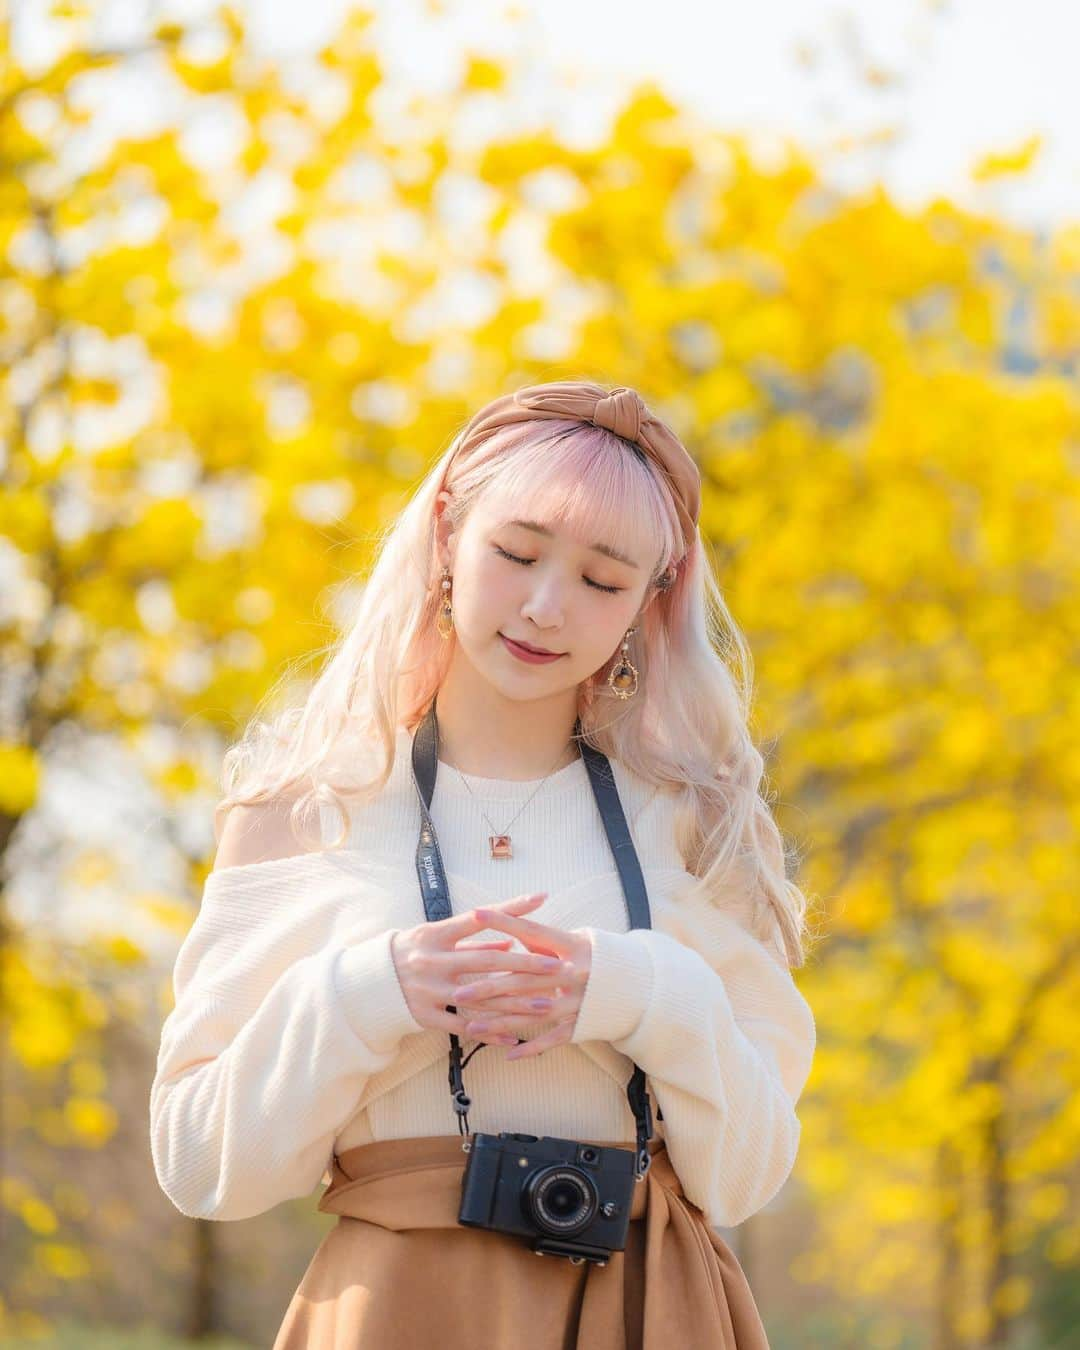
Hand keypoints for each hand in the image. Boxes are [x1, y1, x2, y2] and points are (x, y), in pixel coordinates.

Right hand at [390, 893, 562, 1045]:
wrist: (371, 981)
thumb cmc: (412, 951)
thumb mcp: (436, 937)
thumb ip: (472, 940)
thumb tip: (510, 941)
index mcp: (436, 935)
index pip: (479, 919)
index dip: (510, 909)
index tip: (540, 901)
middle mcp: (433, 961)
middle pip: (486, 962)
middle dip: (524, 965)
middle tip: (556, 967)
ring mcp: (429, 990)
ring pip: (480, 998)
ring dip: (516, 1003)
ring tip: (546, 1005)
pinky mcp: (426, 1016)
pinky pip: (463, 1027)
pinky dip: (489, 1033)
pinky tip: (513, 1038)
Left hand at [450, 903, 592, 1059]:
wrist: (639, 984)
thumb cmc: (599, 956)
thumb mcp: (577, 940)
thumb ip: (544, 941)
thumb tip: (512, 932)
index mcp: (573, 946)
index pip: (532, 931)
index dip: (504, 922)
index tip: (476, 913)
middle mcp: (574, 973)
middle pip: (524, 980)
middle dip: (489, 987)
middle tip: (459, 991)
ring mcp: (578, 1001)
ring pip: (532, 1013)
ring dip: (500, 1021)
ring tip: (471, 1025)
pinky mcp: (580, 1024)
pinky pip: (551, 1039)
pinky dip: (530, 1047)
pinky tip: (507, 1052)